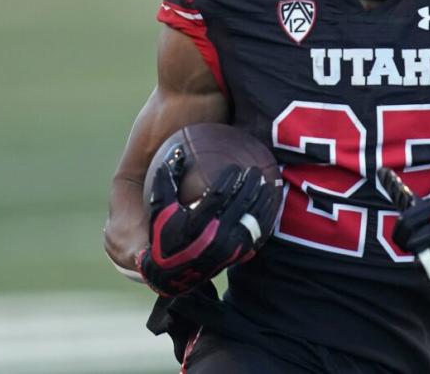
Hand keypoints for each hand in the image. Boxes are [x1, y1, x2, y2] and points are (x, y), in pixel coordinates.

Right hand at [137, 159, 274, 296]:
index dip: (230, 179)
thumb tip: (175, 153)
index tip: (235, 167)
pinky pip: (259, 232)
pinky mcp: (238, 254)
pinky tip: (271, 202)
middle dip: (250, 184)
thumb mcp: (158, 211)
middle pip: (240, 204)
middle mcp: (214, 236)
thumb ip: (165, 183)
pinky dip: (267, 216)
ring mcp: (229, 247)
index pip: (218, 196)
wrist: (172, 275)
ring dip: (263, 197)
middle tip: (255, 170)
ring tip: (267, 180)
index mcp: (195, 224)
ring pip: (253, 217)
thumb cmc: (164, 236)